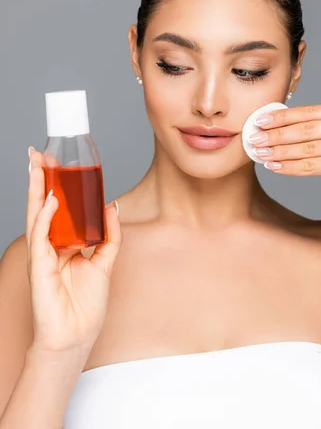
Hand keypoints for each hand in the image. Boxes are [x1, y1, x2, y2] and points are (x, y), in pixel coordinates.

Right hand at [26, 147, 122, 354]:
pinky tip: (48, 199)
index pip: (59, 208)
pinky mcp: (40, 266)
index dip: (57, 186)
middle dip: (41, 179)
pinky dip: (44, 216)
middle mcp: (51, 245)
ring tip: (39, 165)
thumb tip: (111, 207)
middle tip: (40, 154)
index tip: (58, 162)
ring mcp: (43, 254)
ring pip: (37, 215)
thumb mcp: (105, 263)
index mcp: (64, 244)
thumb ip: (110, 236)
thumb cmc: (85, 306)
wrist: (76, 337)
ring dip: (37, 189)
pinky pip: (40, 236)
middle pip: (44, 206)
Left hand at [248, 103, 320, 215]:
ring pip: (304, 147)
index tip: (259, 120)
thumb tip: (280, 127)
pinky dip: (289, 167)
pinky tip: (274, 167)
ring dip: (278, 151)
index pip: (307, 111)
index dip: (281, 116)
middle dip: (275, 133)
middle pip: (303, 128)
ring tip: (259, 154)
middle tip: (253, 137)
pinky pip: (310, 165)